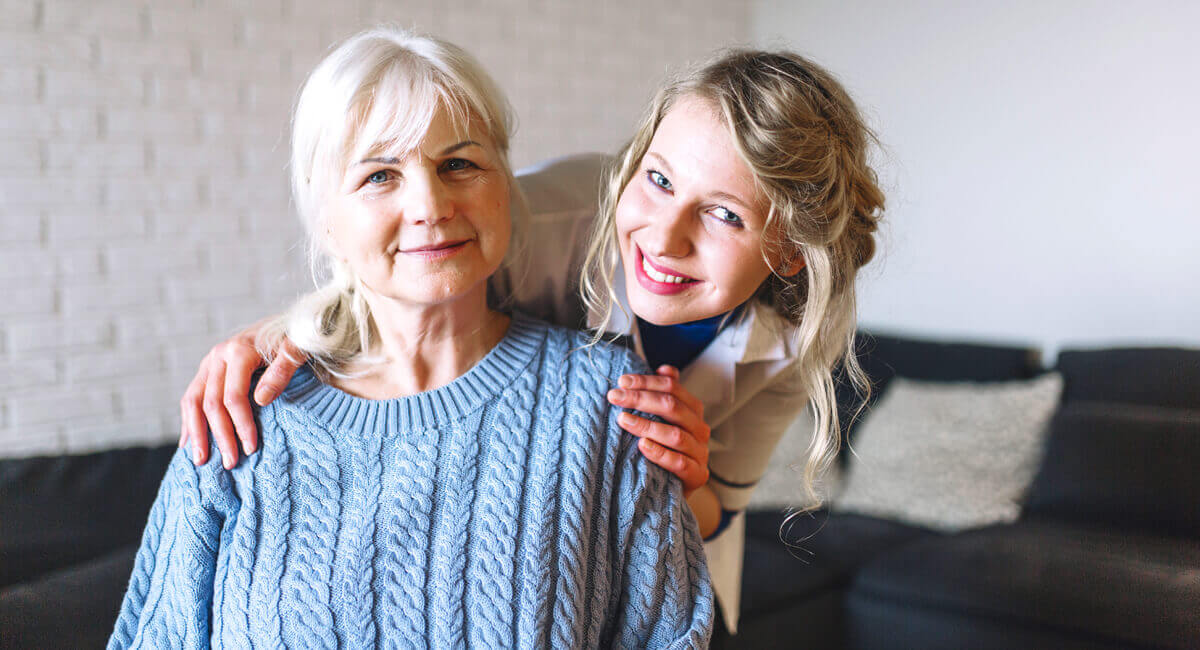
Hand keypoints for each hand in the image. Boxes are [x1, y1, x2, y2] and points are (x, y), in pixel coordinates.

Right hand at [178, 323, 304, 467]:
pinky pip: (191, 397)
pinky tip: (189, 443)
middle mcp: (218, 355)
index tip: (251, 449)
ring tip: (200, 462)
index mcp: (239, 350)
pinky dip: (189, 421)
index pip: (233, 397)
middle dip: (219, 436)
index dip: (241, 424)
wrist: (290, 321)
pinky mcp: (208, 369)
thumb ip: (283, 370)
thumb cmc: (298, 337)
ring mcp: (210, 362)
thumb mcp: (299, 348)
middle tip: (230, 464)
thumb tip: (260, 400)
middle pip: (210, 403)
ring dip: (197, 433)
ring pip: (193, 401)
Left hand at [606, 365, 710, 496]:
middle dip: (641, 399)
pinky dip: (660, 453)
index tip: (621, 382)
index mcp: (693, 410)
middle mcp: (700, 429)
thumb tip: (665, 368)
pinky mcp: (697, 476)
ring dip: (647, 425)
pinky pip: (680, 463)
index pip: (672, 387)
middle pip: (672, 407)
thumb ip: (665, 395)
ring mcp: (700, 453)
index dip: (646, 382)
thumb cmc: (667, 450)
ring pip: (675, 434)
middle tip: (614, 397)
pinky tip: (642, 446)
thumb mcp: (665, 421)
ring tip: (623, 420)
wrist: (675, 488)